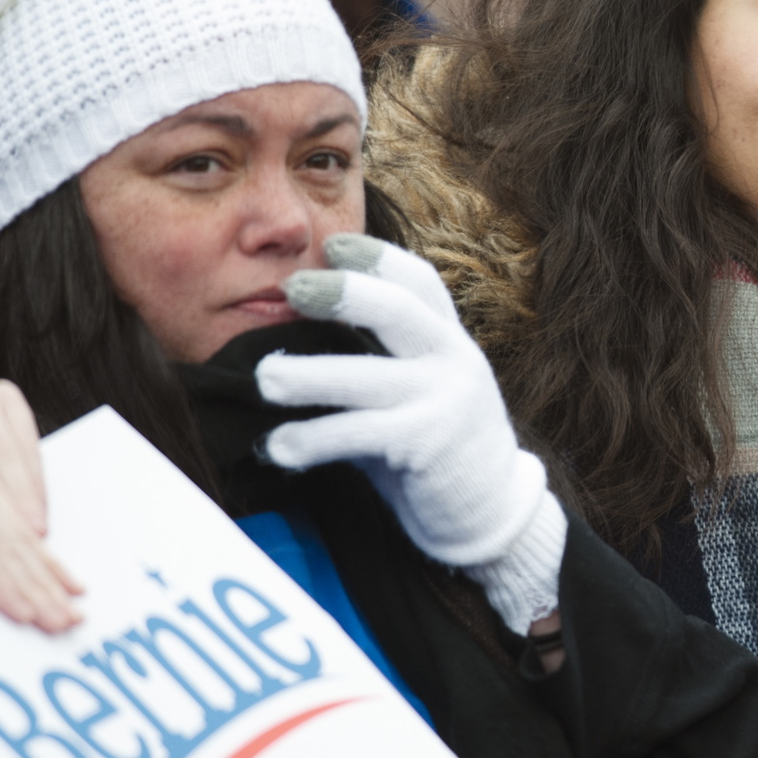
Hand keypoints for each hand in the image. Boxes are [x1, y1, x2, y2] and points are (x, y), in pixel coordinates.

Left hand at [256, 235, 566, 632]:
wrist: (490, 512)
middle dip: (344, 294)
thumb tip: (295, 343)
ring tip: (267, 378)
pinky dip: (312, 440)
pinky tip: (279, 447)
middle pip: (399, 310)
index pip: (420, 282)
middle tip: (292, 289)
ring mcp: (444, 402)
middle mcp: (453, 361)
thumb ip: (377, 365)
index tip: (332, 245)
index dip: (377, 258)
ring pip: (367, 378)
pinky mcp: (427, 446)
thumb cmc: (438, 448)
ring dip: (309, 376)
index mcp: (450, 341)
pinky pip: (358, 434)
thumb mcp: (420, 392)